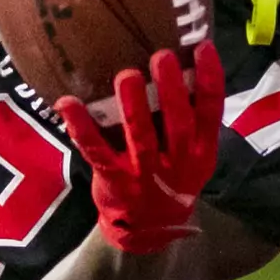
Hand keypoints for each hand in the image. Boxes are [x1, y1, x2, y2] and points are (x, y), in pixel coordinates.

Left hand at [53, 41, 223, 255]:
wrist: (148, 231)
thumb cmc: (170, 178)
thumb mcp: (192, 157)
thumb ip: (190, 120)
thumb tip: (181, 63)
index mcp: (201, 152)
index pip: (211, 112)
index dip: (210, 79)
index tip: (203, 47)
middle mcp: (177, 164)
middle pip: (178, 124)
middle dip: (171, 91)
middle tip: (162, 57)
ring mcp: (145, 175)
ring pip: (140, 139)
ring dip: (132, 107)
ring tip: (127, 76)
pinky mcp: (115, 182)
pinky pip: (96, 152)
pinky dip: (81, 127)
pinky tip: (68, 103)